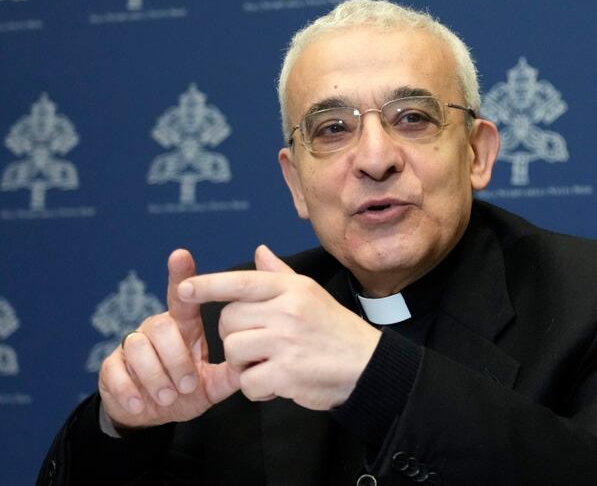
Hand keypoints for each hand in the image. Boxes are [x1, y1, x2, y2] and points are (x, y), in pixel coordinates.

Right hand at [98, 250, 240, 429]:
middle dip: (177, 359)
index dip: (180, 275)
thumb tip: (256, 360)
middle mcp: (156, 329)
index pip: (182, 297)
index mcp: (182, 327)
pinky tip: (142, 403)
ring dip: (156, 375)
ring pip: (138, 346)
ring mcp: (131, 346)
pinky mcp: (111, 367)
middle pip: (162, 327)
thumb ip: (231, 373)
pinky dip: (130, 390)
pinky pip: (115, 370)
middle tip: (188, 385)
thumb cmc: (186, 391)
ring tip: (169, 396)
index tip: (181, 255)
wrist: (152, 416)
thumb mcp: (213, 384)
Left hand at [179, 245, 380, 410]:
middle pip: (228, 320)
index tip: (184, 289)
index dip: (207, 285)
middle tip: (260, 344)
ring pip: (232, 351)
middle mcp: (288, 311)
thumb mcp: (312, 294)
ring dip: (244, 364)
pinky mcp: (286, 374)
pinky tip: (277, 383)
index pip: (240, 281)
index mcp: (292, 289)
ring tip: (269, 364)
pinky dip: (256, 388)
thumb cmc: (335, 330)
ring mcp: (287, 342)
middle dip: (235, 336)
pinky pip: (247, 382)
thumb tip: (259, 251)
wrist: (367, 366)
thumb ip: (280, 275)